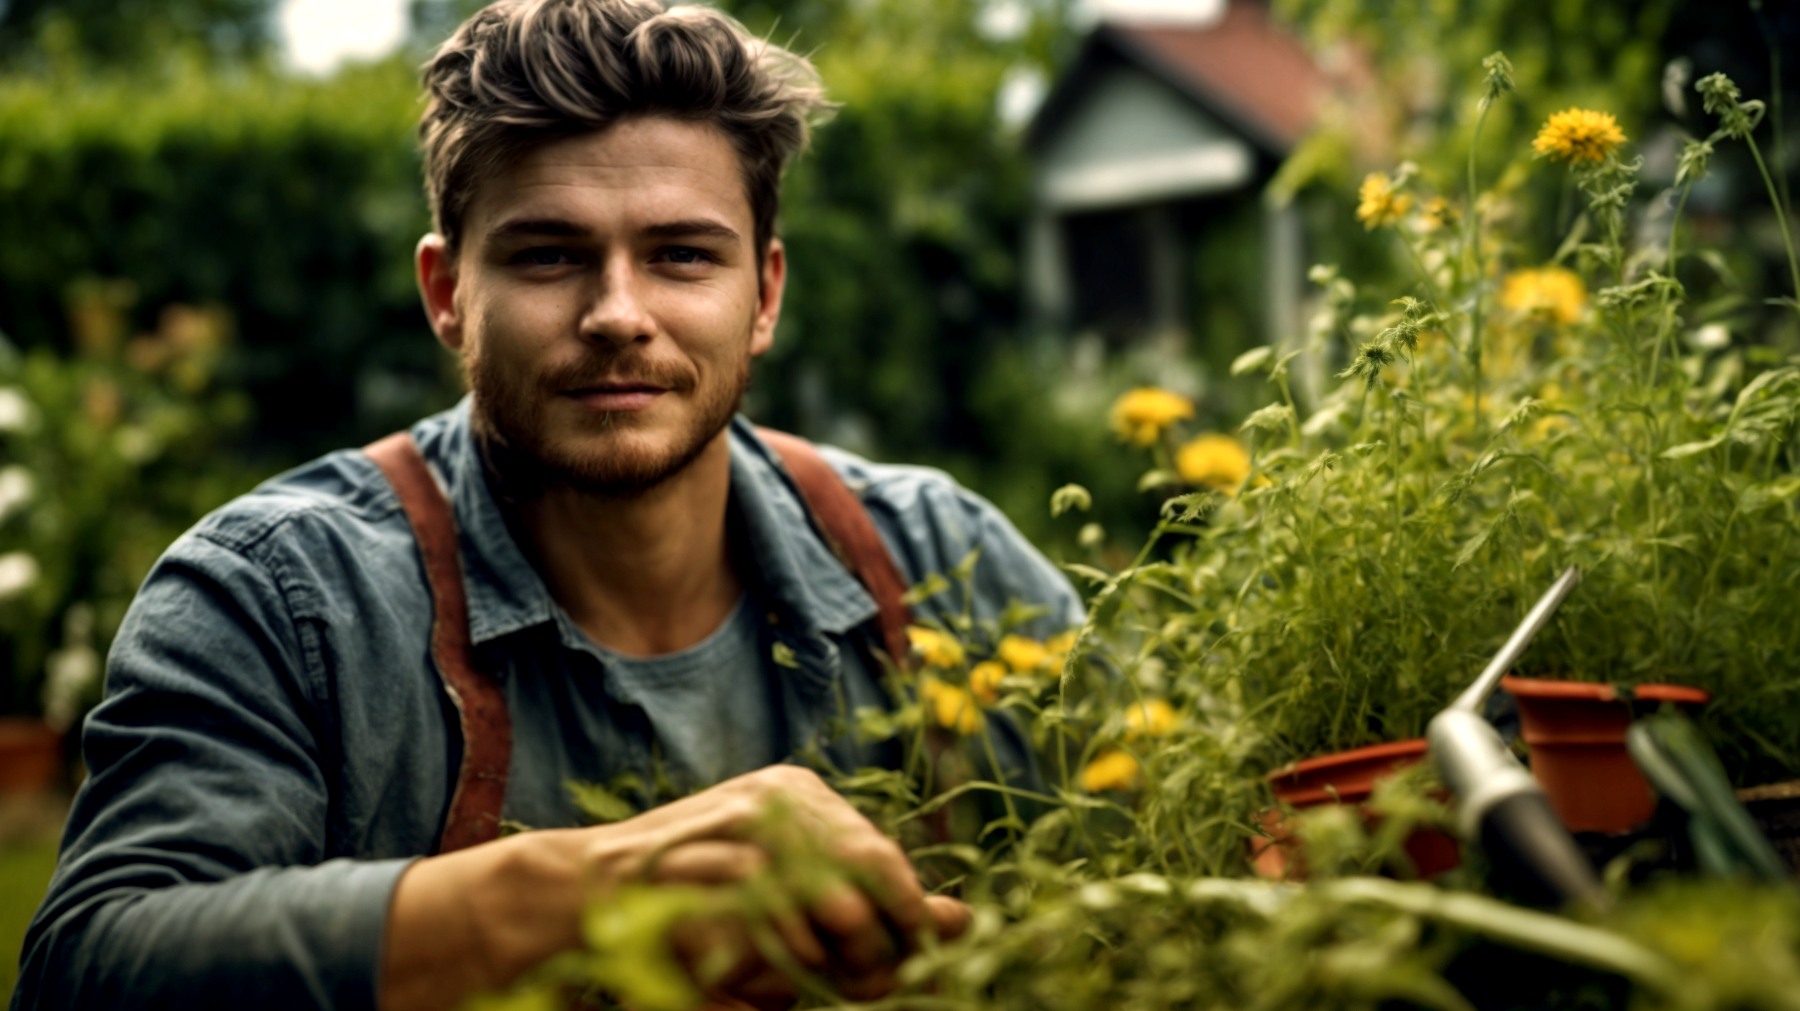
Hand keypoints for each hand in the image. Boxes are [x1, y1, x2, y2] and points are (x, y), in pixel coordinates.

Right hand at [379, 764, 966, 1010]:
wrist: (584, 899)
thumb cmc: (696, 911)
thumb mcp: (792, 911)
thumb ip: (875, 914)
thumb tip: (963, 922)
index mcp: (804, 799)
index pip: (884, 858)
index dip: (902, 921)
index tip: (908, 964)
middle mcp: (781, 796)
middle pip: (868, 875)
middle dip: (871, 945)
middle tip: (861, 981)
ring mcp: (742, 819)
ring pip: (826, 906)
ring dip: (815, 960)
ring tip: (790, 975)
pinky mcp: (709, 848)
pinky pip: (767, 921)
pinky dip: (766, 958)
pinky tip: (746, 969)